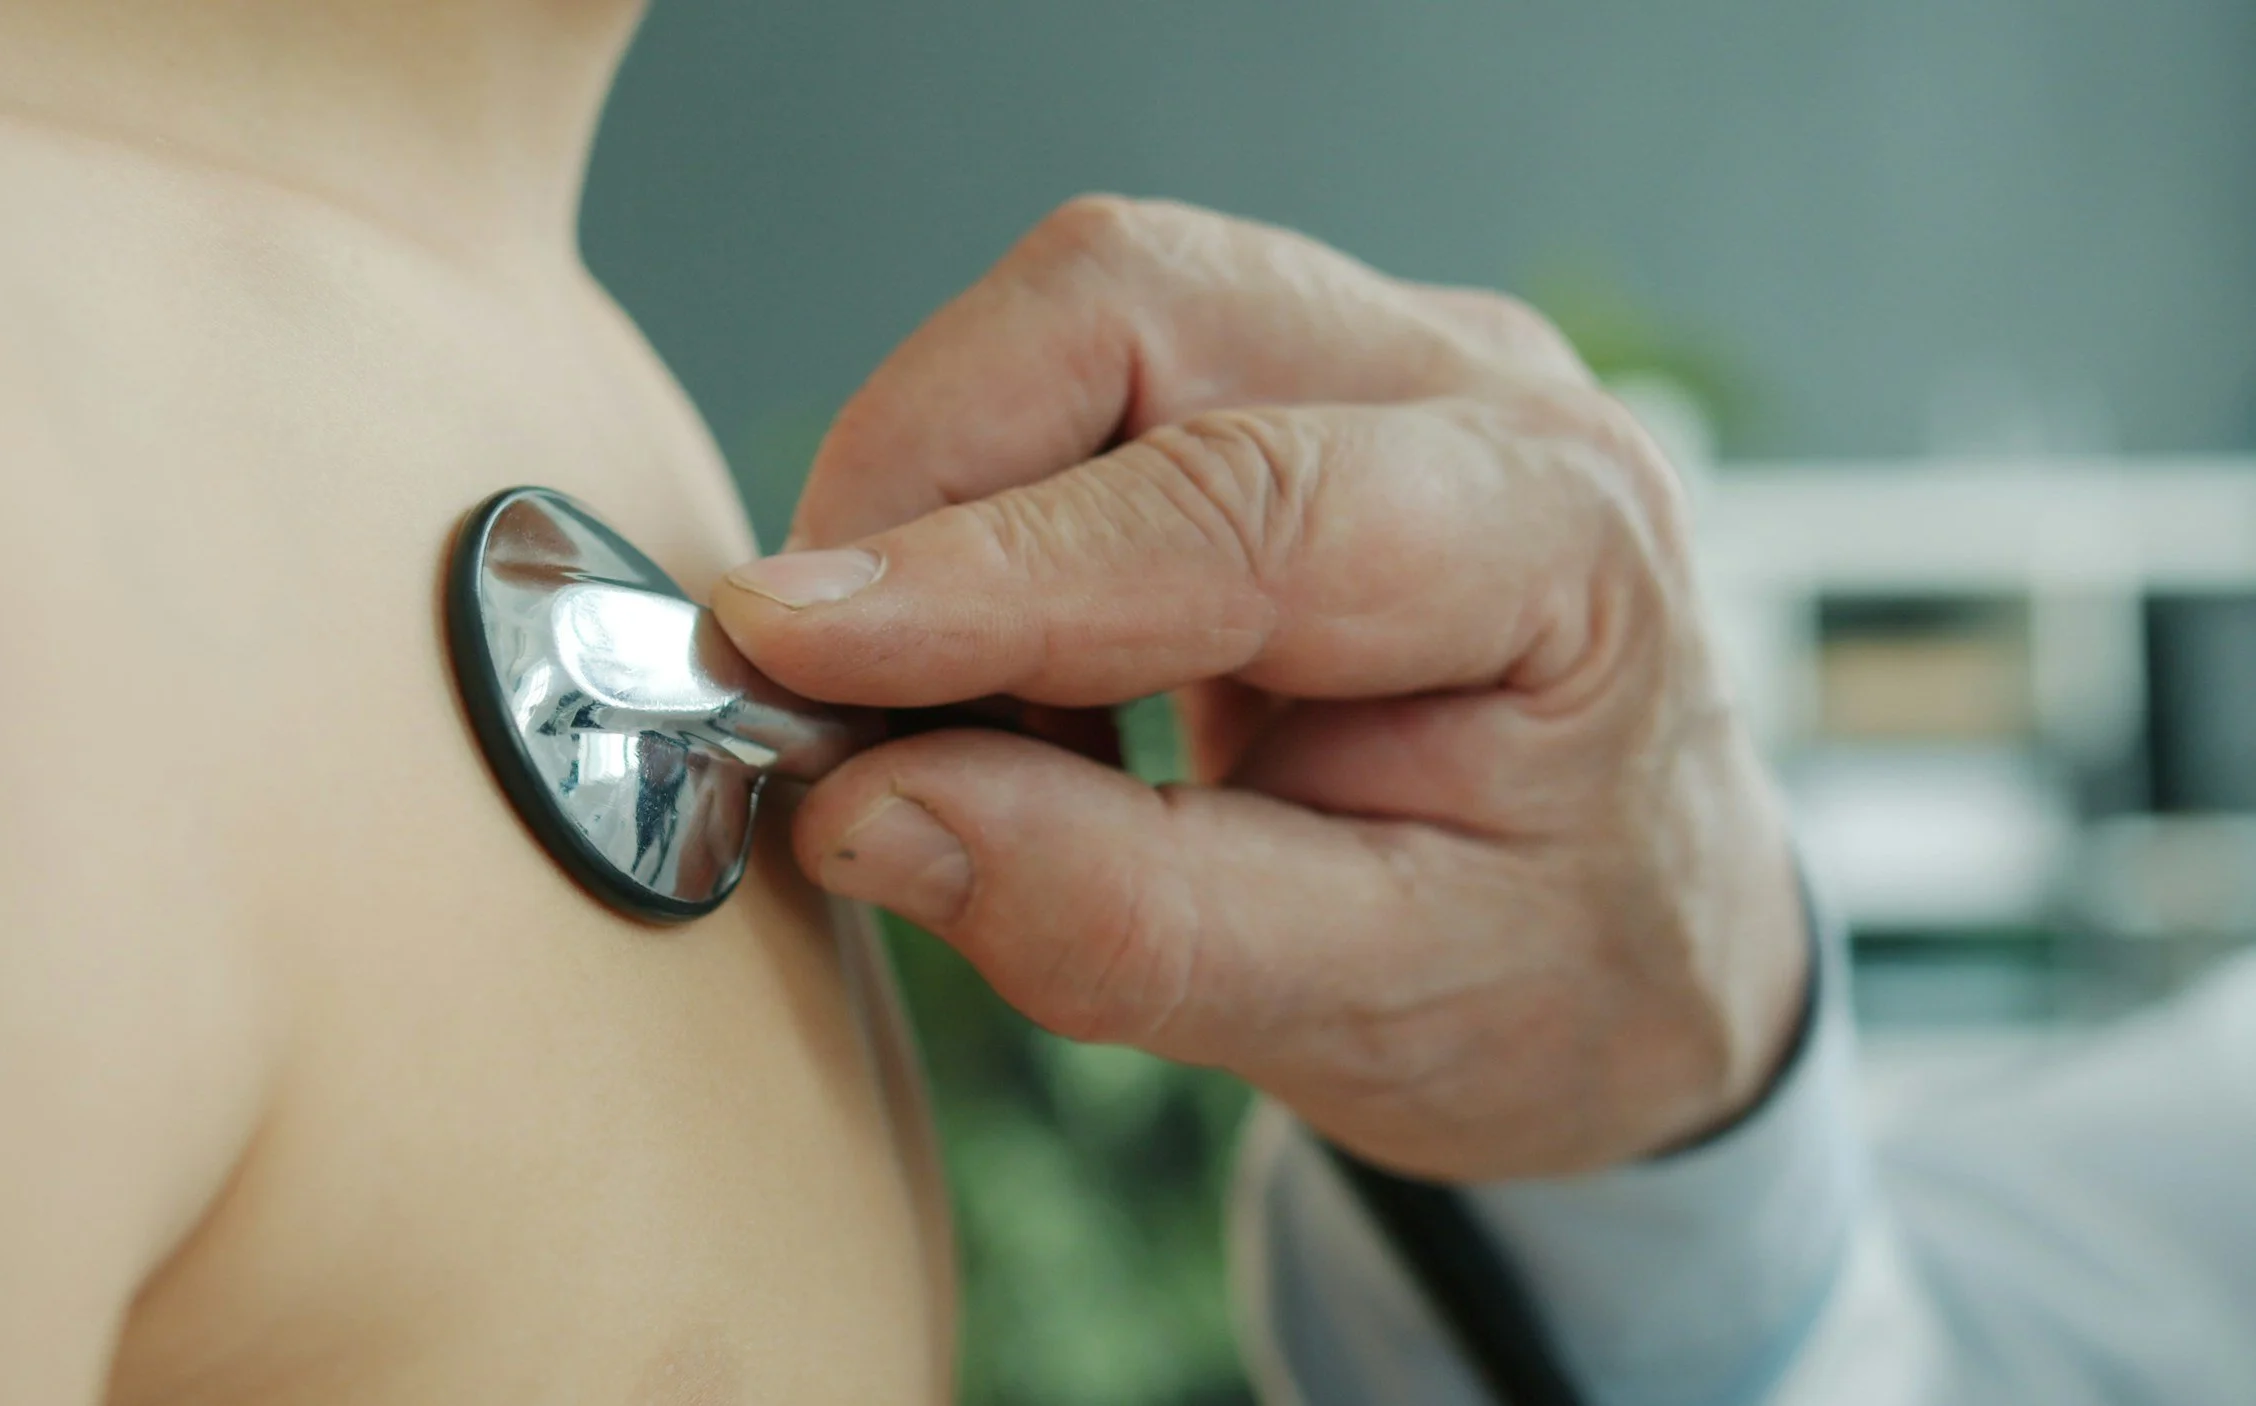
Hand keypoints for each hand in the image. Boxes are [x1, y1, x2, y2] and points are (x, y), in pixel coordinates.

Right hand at [710, 198, 1806, 1179]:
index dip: (991, 571)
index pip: (1244, 505)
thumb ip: (1125, 925)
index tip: (787, 644)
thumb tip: (864, 811)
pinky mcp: (1288, 367)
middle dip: (921, 479)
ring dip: (935, 498)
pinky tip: (1004, 672)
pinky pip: (1069, 373)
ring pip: (1076, 314)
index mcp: (1562, 547)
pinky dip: (972, 514)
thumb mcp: (1364, 1012)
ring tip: (939, 712)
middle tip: (815, 683)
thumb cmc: (1541, 977)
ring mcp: (1383, 350)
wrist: (1634, 930)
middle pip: (1130, 308)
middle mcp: (1478, 389)